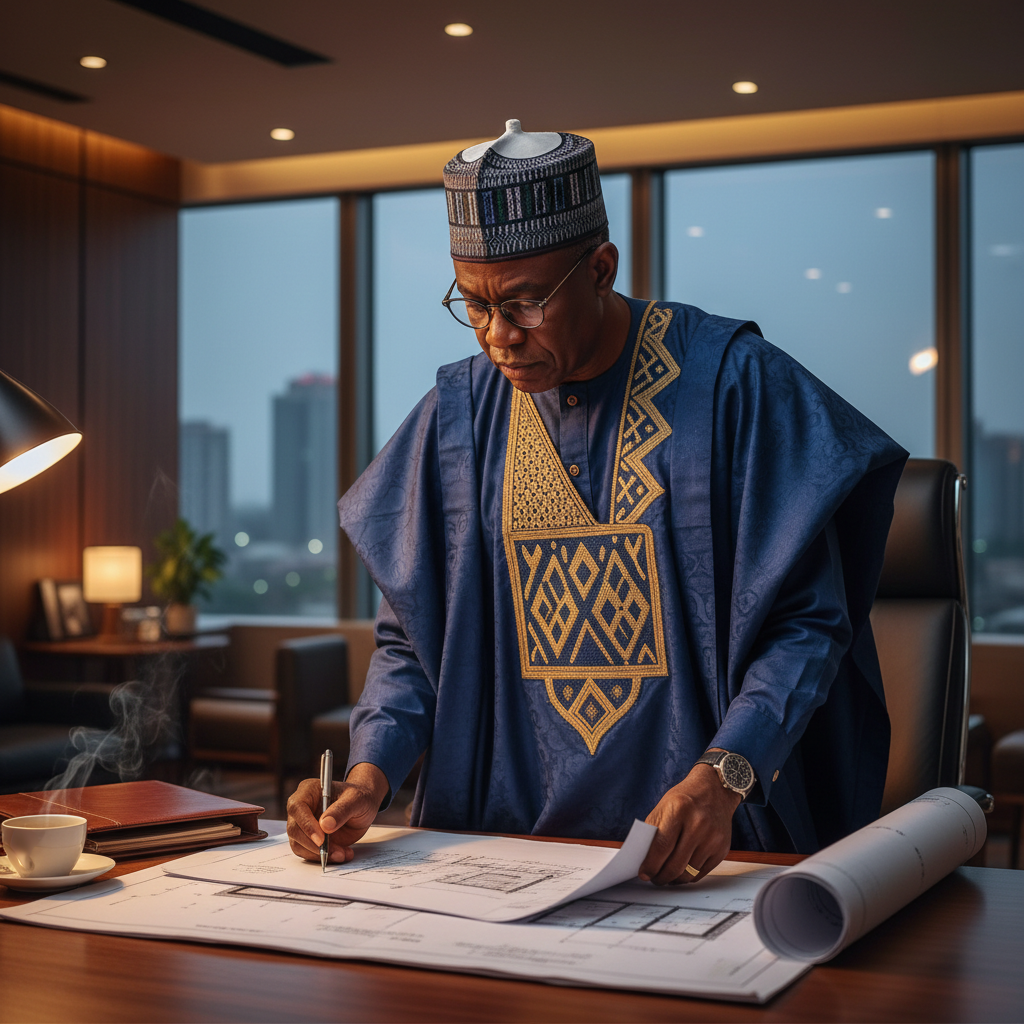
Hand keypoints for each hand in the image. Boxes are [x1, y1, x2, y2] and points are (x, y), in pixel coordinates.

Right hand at [286, 762, 389, 863]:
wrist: (363, 808)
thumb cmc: (359, 798)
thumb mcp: (356, 799)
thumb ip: (342, 810)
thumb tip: (325, 825)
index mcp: (308, 790)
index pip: (297, 807)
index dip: (306, 824)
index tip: (321, 839)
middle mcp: (301, 807)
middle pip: (294, 829)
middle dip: (313, 845)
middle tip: (336, 852)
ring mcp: (302, 824)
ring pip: (299, 844)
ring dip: (319, 854)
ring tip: (343, 854)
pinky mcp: (307, 839)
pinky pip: (307, 853)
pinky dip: (322, 858)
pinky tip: (341, 854)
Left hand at [639, 761, 741, 884]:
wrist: (714, 790)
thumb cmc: (684, 799)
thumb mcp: (664, 807)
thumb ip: (653, 832)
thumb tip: (643, 859)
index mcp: (679, 810)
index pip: (661, 847)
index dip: (650, 865)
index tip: (643, 874)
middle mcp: (698, 825)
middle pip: (675, 864)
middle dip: (661, 877)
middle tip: (654, 878)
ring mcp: (713, 838)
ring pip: (689, 872)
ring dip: (674, 879)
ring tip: (666, 877)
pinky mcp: (722, 849)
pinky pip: (701, 873)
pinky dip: (688, 876)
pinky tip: (680, 872)